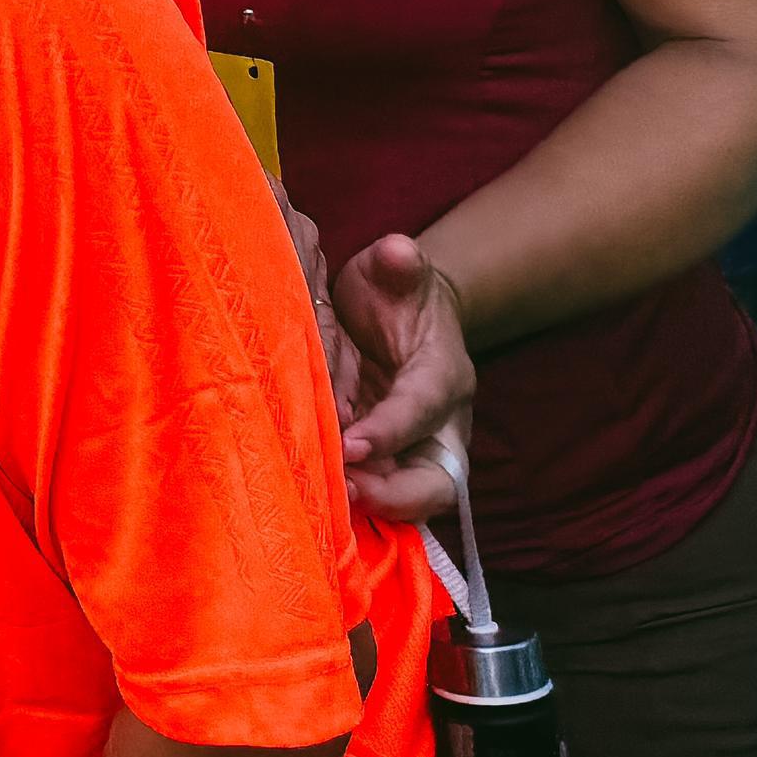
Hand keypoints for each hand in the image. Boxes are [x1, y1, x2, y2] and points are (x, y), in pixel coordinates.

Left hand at [330, 232, 472, 524]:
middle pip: (437, 481)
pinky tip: (313, 498)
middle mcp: (439, 423)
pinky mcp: (388, 460)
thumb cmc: (396, 290)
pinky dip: (353, 500)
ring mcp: (414, 448)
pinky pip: (379, 492)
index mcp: (443, 374)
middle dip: (395, 495)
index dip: (391, 431)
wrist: (399, 310)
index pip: (423, 408)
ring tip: (325, 503)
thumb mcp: (397, 269)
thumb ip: (400, 263)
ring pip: (409, 498)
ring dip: (371, 505)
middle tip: (344, 491)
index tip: (352, 445)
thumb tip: (399, 251)